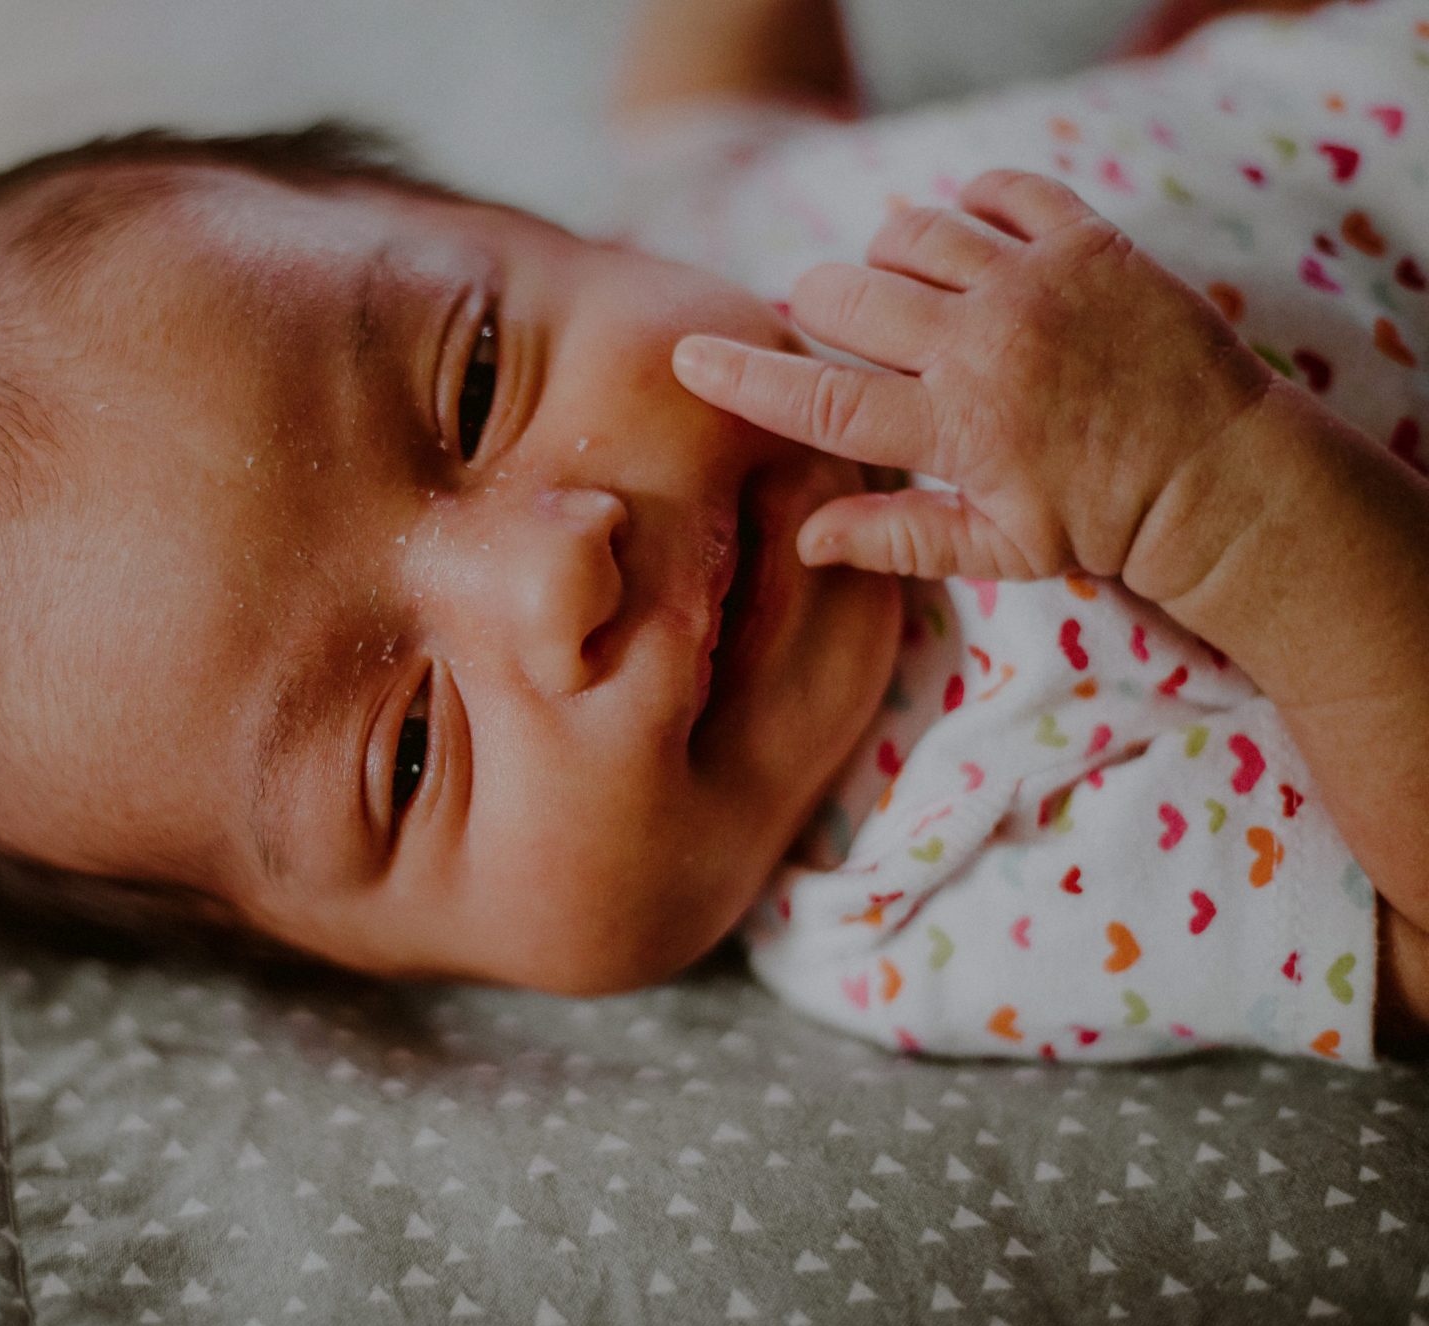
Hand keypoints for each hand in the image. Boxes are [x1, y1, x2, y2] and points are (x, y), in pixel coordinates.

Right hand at [672, 169, 1280, 585]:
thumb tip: (803, 540)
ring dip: (888, 254)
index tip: (688, 355)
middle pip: (847, 296)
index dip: (743, 376)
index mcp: (954, 429)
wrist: (1221, 472)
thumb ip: (896, 538)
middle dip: (820, 305)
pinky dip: (971, 204)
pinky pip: (1001, 191)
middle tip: (836, 322)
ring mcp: (1037, 284)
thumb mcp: (997, 550)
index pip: (819, 398)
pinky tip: (972, 240)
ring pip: (911, 231)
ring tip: (908, 288)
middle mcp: (984, 345)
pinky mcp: (1088, 241)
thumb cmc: (1102, 521)